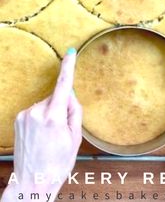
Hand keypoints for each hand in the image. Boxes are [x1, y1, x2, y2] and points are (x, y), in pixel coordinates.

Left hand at [2, 48, 81, 201]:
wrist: (32, 182)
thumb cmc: (57, 164)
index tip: (70, 52)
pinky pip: (36, 110)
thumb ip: (74, 111)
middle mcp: (36, 112)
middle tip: (63, 129)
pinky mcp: (18, 118)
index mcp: (53, 117)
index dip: (68, 67)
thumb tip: (70, 94)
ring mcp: (25, 115)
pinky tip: (41, 134)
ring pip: (45, 104)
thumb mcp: (75, 138)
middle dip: (62, 106)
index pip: (63, 85)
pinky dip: (41, 117)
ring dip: (51, 113)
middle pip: (55, 98)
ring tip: (50, 136)